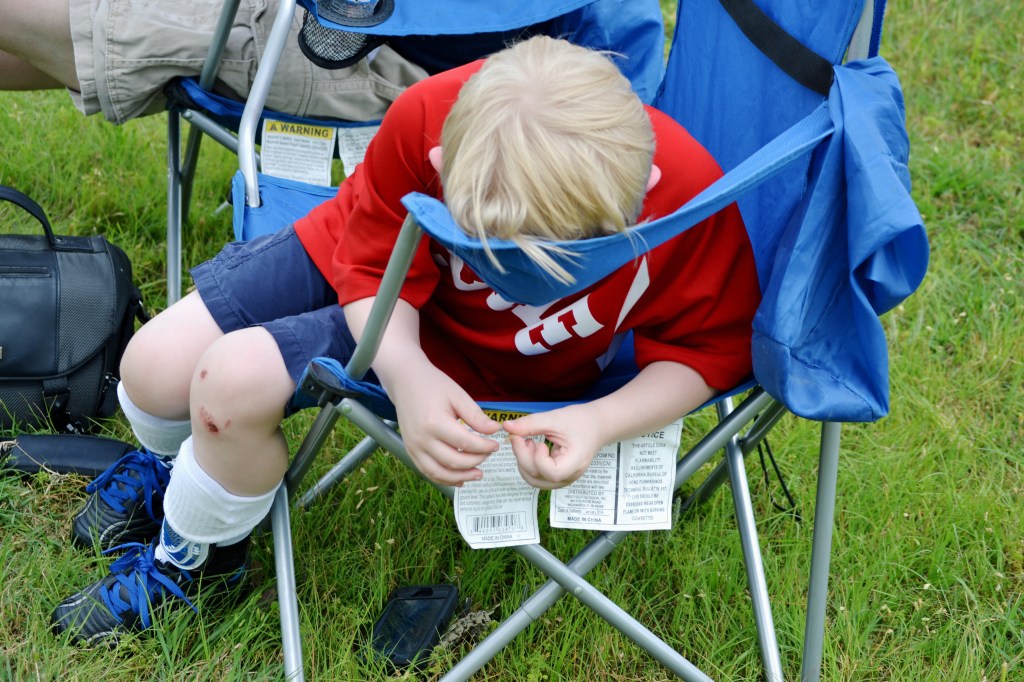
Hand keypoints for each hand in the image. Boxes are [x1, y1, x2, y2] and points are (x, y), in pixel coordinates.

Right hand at [388, 362, 499, 486]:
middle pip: (454, 461)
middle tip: (489, 455)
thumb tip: (495, 431)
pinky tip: (459, 478)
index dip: (485, 447)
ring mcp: (413, 447)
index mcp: (435, 422)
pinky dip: (444, 479)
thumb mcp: (458, 395)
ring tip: (478, 474)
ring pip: (440, 473)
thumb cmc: (433, 385)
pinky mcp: (410, 451)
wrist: (405, 381)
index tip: (496, 445)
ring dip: (461, 477)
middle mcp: (422, 439)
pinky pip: (428, 472)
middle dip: (476, 461)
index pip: (466, 443)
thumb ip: (476, 416)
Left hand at [503, 405, 602, 488]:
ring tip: (528, 442)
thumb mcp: (554, 418)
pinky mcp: (557, 477)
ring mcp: (563, 479)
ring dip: (524, 461)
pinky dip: (529, 463)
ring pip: (534, 480)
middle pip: (538, 478)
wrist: (596, 425)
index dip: (538, 459)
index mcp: (575, 462)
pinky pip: (537, 477)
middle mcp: (570, 476)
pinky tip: (532, 448)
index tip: (538, 442)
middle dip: (523, 457)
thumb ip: (530, 424)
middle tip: (521, 437)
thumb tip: (506, 427)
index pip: (551, 473)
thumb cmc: (579, 421)